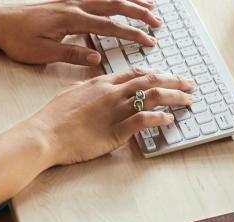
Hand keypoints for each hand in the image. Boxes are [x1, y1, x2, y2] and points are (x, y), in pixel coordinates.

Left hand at [0, 0, 162, 65]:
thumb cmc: (18, 40)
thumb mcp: (42, 53)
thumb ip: (71, 54)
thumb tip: (95, 58)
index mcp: (71, 20)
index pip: (109, 26)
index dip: (132, 34)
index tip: (149, 41)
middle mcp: (74, 5)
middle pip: (114, 5)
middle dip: (139, 14)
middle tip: (158, 23)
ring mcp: (71, 0)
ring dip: (131, 0)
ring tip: (151, 5)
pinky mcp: (67, 0)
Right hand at [28, 68, 195, 165]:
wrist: (44, 135)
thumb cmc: (54, 119)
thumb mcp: (73, 94)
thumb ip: (91, 91)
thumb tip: (101, 89)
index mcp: (101, 83)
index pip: (136, 73)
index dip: (157, 74)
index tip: (170, 77)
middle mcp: (111, 93)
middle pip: (149, 81)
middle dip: (173, 81)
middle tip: (189, 84)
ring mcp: (114, 111)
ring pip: (151, 97)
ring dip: (173, 97)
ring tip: (188, 100)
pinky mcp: (115, 131)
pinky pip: (143, 120)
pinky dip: (159, 118)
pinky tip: (170, 119)